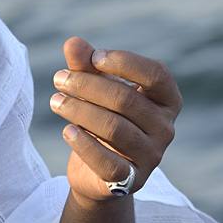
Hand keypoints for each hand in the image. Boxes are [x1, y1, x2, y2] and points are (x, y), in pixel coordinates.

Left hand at [50, 37, 180, 205]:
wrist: (97, 170)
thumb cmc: (103, 116)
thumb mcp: (95, 88)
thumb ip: (86, 65)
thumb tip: (73, 43)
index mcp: (166, 99)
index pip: (156, 74)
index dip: (125, 62)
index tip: (94, 57)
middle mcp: (166, 128)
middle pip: (126, 100)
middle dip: (87, 85)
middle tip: (59, 79)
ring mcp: (152, 156)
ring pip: (115, 129)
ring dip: (80, 111)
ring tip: (55, 101)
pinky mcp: (132, 180)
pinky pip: (109, 163)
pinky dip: (85, 145)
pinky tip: (67, 130)